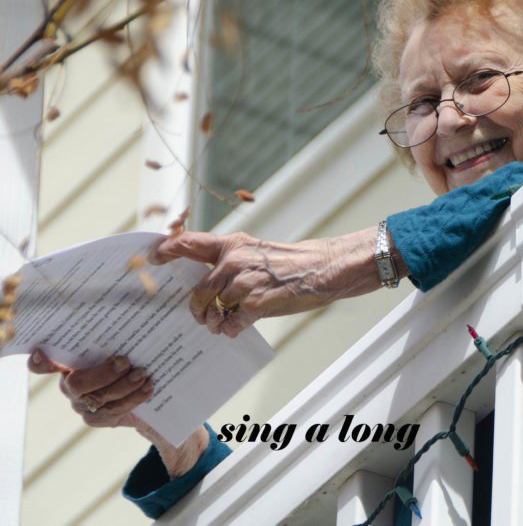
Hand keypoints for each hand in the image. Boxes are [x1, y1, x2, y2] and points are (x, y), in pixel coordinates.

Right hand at [28, 349, 208, 475]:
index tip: (41, 352)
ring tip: (142, 374)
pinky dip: (134, 398)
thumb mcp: (123, 344)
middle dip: (102, 374)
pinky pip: (113, 411)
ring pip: (98, 399)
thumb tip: (136, 306)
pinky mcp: (97, 418)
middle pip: (76, 384)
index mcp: (70, 362)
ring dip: (124, 386)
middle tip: (124, 362)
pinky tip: (148, 388)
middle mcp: (71, 384)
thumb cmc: (130, 357)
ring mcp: (82, 403)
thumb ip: (118, 334)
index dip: (40, 362)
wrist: (143, 390)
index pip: (44, 364)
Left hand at [151, 229, 381, 336]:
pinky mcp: (255, 303)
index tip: (151, 258)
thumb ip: (228, 261)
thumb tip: (204, 280)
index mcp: (231, 245)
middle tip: (201, 317)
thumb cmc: (288, 263)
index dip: (165, 250)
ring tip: (224, 323)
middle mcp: (232, 261)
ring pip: (211, 311)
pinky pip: (230, 325)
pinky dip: (232, 330)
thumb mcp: (255, 251)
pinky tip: (240, 326)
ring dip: (214, 322)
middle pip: (196, 293)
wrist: (320, 269)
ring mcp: (243, 282)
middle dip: (195, 310)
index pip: (187, 243)